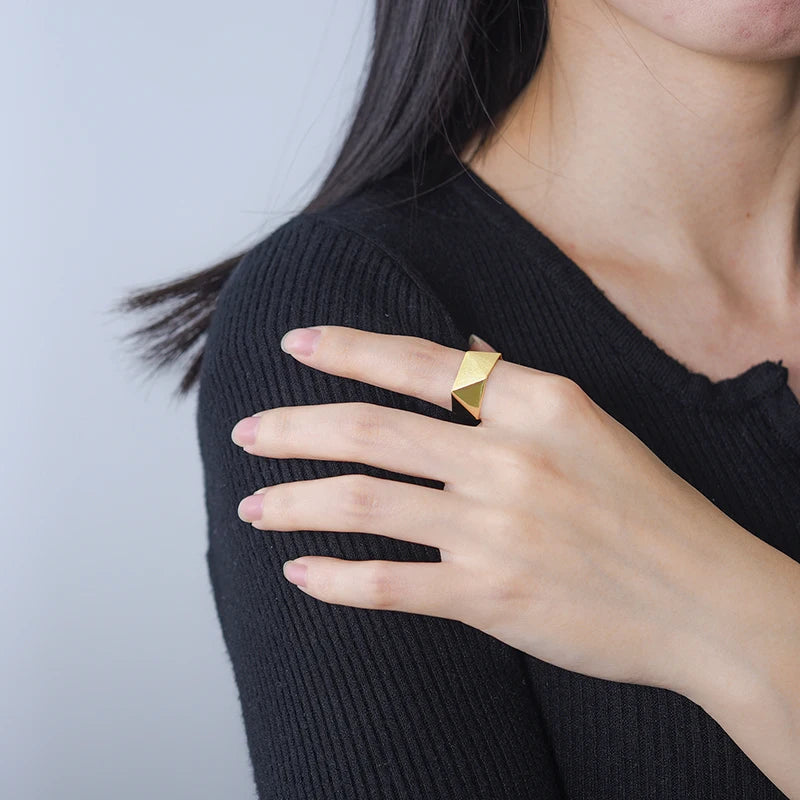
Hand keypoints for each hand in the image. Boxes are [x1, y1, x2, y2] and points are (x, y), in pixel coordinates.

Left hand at [230, 324, 738, 696]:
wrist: (707, 600)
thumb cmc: (648, 506)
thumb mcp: (590, 421)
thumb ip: (516, 383)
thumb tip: (464, 345)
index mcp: (538, 403)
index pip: (417, 363)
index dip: (347, 349)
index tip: (294, 344)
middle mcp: (510, 459)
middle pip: (370, 431)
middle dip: (292, 428)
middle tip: (245, 433)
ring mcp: (497, 530)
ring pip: (366, 504)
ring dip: (296, 503)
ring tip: (254, 507)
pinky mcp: (492, 597)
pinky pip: (391, 584)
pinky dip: (337, 580)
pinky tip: (302, 575)